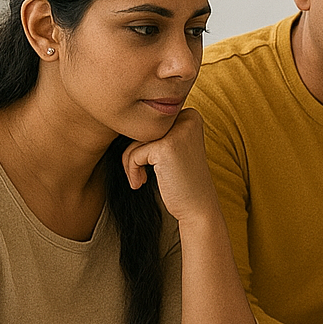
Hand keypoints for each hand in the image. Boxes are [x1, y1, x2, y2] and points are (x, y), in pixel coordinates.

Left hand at [121, 108, 219, 222]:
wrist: (198, 207)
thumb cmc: (182, 181)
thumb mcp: (175, 148)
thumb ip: (159, 132)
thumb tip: (124, 121)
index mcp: (190, 116)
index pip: (151, 122)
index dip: (143, 143)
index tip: (149, 164)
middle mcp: (187, 119)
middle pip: (142, 128)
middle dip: (135, 152)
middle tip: (140, 173)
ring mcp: (178, 132)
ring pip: (135, 140)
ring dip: (130, 162)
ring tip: (140, 179)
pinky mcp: (166, 148)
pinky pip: (134, 154)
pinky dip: (132, 171)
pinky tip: (140, 183)